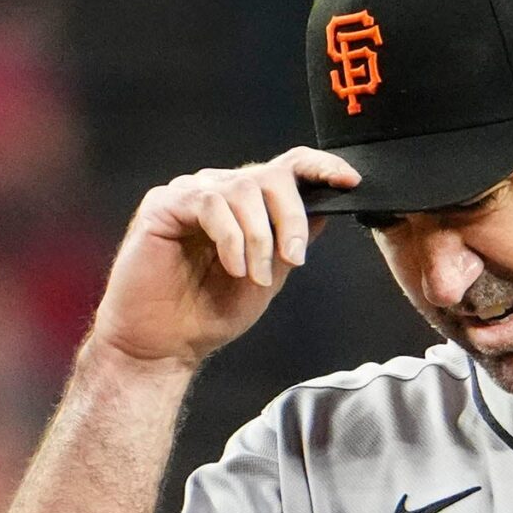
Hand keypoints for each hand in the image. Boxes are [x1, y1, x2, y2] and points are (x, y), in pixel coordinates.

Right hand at [88, 148, 359, 371]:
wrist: (162, 345)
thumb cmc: (208, 315)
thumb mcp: (267, 279)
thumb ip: (291, 244)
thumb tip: (325, 210)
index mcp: (245, 205)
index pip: (286, 168)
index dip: (320, 166)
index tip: (349, 182)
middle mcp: (218, 190)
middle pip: (270, 175)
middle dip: (290, 216)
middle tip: (294, 258)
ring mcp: (189, 193)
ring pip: (242, 188)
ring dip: (259, 236)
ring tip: (255, 277)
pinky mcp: (163, 204)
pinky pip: (210, 203)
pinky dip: (231, 237)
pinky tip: (233, 268)